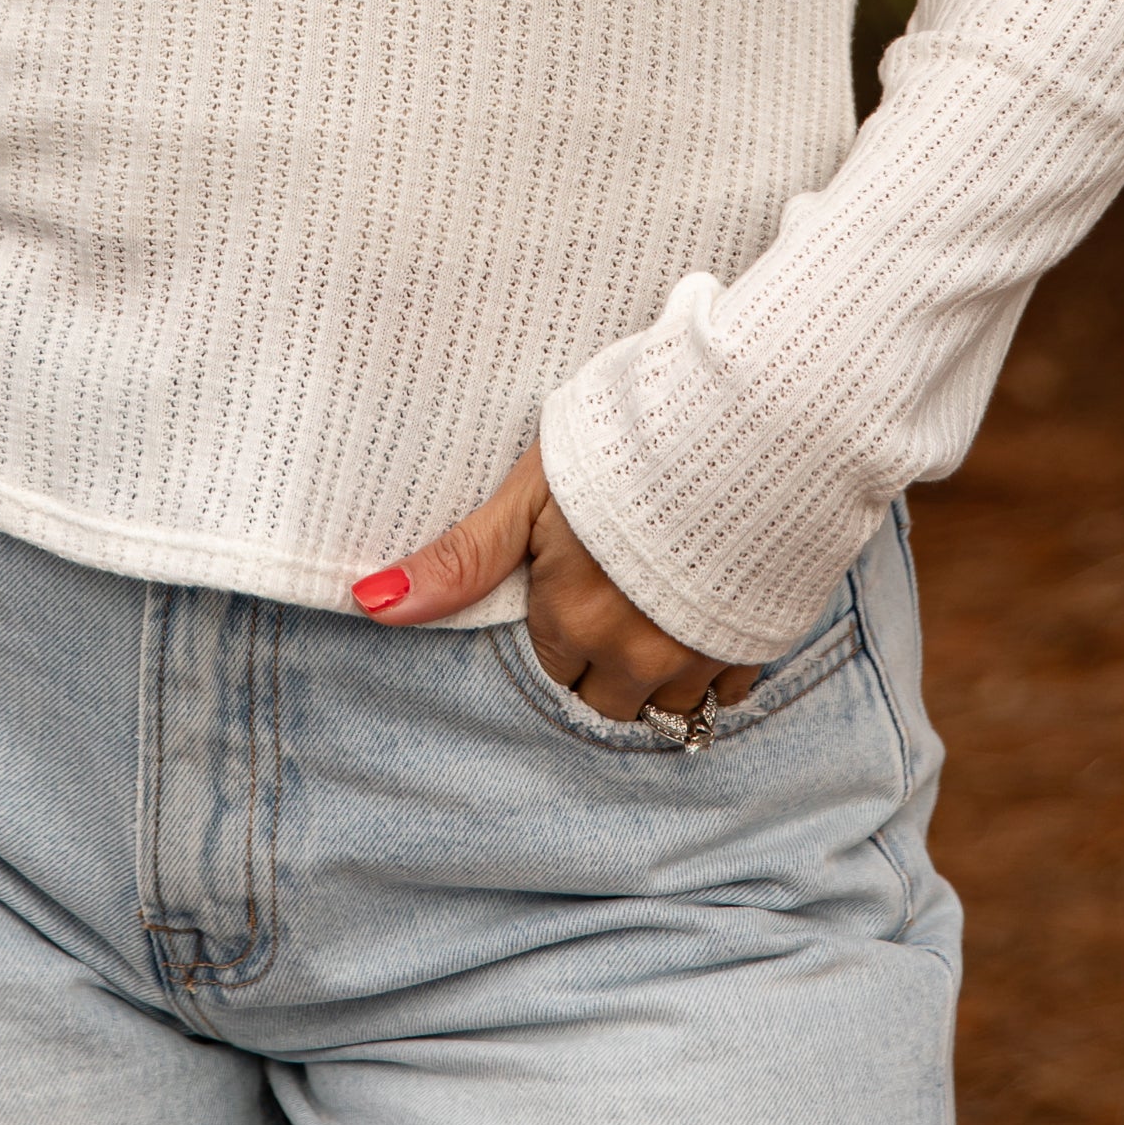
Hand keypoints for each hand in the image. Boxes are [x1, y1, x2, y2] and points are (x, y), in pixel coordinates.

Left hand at [351, 440, 759, 727]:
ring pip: (669, 701)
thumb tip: (368, 601)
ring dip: (663, 665)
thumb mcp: (534, 492)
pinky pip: (728, 691)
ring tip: (668, 598)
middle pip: (610, 696)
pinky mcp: (755, 644)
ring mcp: (701, 657)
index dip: (568, 617)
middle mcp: (636, 656)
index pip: (558, 661)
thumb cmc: (631, 443)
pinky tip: (713, 607)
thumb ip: (462, 558)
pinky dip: (717, 663)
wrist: (755, 423)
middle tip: (624, 589)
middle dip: (610, 657)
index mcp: (574, 620)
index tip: (584, 574)